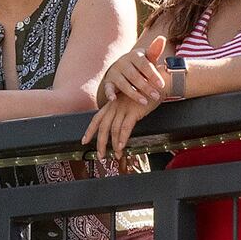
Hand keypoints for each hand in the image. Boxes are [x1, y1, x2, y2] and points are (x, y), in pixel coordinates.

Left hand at [78, 37, 174, 156]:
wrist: (156, 84)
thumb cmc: (144, 95)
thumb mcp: (128, 104)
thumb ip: (121, 114)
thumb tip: (118, 131)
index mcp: (111, 104)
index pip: (96, 119)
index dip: (89, 131)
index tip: (84, 141)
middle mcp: (114, 106)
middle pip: (102, 126)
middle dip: (100, 143)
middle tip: (100, 155)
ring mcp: (123, 108)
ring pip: (113, 129)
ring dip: (113, 145)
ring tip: (115, 155)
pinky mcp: (133, 111)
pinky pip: (125, 127)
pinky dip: (122, 138)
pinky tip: (121, 147)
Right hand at [91, 34, 175, 113]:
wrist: (122, 67)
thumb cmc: (139, 65)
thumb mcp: (147, 58)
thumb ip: (154, 51)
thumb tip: (162, 38)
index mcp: (134, 55)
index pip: (144, 65)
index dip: (153, 75)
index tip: (162, 85)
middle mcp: (122, 62)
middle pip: (134, 76)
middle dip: (146, 87)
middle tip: (156, 96)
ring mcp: (114, 72)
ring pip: (123, 84)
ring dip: (133, 94)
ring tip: (144, 102)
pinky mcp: (108, 81)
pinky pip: (108, 88)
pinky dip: (109, 93)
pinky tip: (113, 99)